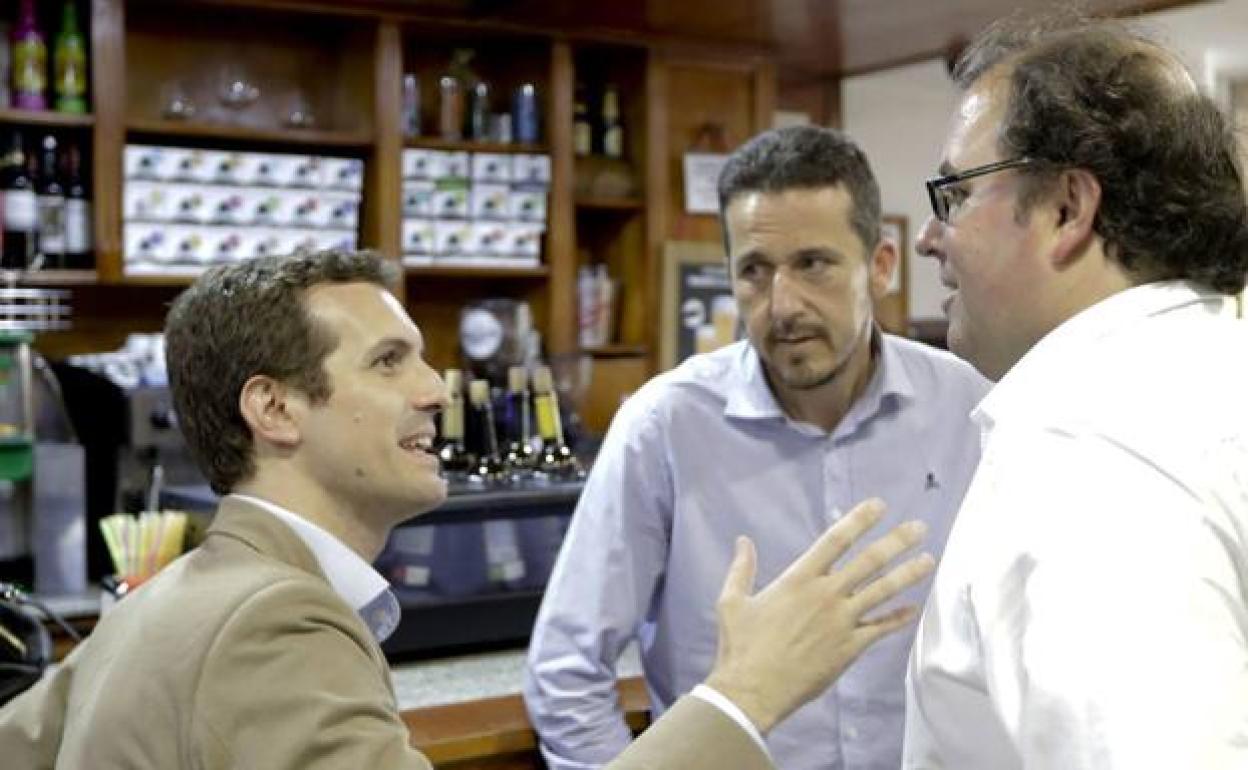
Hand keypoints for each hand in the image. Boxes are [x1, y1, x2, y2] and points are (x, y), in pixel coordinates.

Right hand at [703, 498, 934, 733]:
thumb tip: (743, 541)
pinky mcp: (850, 648)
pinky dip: (898, 618)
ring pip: (883, 591)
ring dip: (908, 574)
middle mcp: (825, 595)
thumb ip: (741, 569)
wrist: (753, 690)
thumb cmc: (740, 646)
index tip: (879, 505)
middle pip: (869, 560)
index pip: (835, 540)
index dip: (859, 520)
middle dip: (897, 541)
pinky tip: (913, 608)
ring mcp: (841, 622)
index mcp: (798, 579)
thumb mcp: (732, 601)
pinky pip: (881, 629)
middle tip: (919, 527)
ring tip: (929, 560)